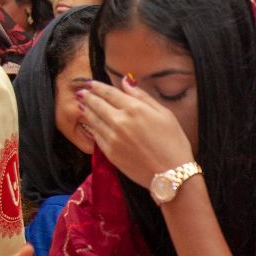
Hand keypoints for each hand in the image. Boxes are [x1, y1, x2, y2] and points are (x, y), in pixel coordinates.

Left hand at [77, 78, 194, 188]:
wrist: (171, 174)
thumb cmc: (174, 142)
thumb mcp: (164, 113)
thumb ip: (143, 96)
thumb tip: (127, 81)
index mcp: (134, 108)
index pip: (109, 93)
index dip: (98, 87)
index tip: (90, 83)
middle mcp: (120, 121)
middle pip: (97, 105)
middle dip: (88, 96)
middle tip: (81, 92)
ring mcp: (113, 138)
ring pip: (93, 120)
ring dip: (86, 110)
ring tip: (82, 105)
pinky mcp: (110, 153)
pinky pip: (96, 136)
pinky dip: (92, 127)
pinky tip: (91, 123)